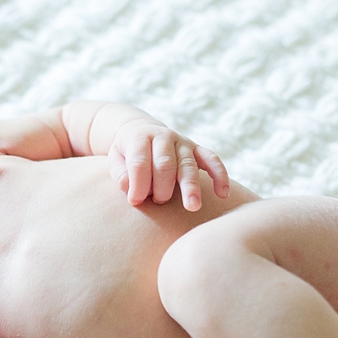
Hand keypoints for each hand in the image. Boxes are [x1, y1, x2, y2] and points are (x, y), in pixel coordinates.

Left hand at [107, 119, 229, 210]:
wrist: (140, 131)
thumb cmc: (126, 154)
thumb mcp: (115, 160)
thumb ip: (121, 174)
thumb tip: (132, 190)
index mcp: (140, 138)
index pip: (140, 162)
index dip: (138, 183)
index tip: (134, 201)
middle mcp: (164, 137)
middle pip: (165, 164)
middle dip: (162, 187)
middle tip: (158, 202)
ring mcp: (183, 143)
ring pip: (188, 164)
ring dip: (191, 186)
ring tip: (193, 206)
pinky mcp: (197, 149)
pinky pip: (212, 160)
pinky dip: (219, 175)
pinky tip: (222, 193)